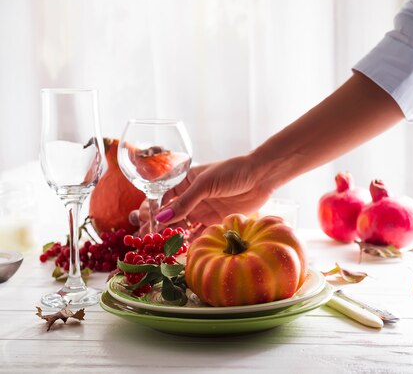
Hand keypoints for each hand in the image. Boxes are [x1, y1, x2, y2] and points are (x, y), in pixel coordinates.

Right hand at [135, 155, 273, 239]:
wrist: (261, 176)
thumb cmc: (232, 171)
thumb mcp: (205, 184)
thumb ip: (184, 202)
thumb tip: (160, 218)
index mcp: (184, 182)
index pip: (161, 197)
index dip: (150, 209)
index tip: (140, 222)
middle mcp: (191, 197)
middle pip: (169, 214)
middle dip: (157, 227)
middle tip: (146, 239)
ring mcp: (202, 210)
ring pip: (183, 226)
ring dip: (172, 236)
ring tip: (161, 248)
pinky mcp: (215, 222)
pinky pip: (199, 234)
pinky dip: (191, 242)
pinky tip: (182, 251)